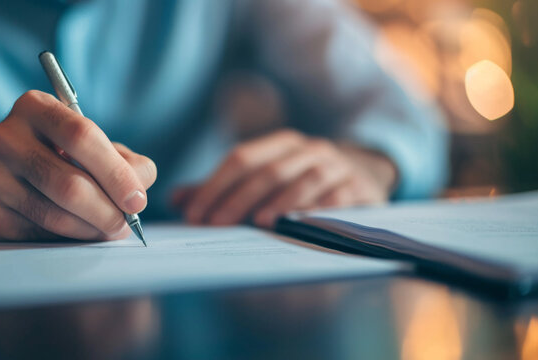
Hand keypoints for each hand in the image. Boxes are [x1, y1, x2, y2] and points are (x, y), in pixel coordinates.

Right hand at [0, 90, 156, 240]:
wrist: (3, 170)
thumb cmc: (59, 153)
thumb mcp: (93, 143)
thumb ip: (126, 161)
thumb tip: (139, 191)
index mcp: (35, 107)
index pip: (82, 136)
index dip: (116, 173)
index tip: (137, 200)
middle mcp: (5, 138)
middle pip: (69, 184)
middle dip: (108, 210)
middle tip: (126, 222)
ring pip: (55, 215)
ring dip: (92, 228)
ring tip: (110, 227)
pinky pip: (40, 234)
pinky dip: (70, 237)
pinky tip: (82, 230)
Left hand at [173, 129, 395, 227]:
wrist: (362, 176)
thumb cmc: (301, 182)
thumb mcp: (264, 179)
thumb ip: (222, 189)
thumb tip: (175, 198)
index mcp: (281, 144)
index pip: (241, 158)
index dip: (214, 185)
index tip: (194, 214)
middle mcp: (309, 149)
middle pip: (268, 171)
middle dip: (239, 198)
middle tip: (216, 224)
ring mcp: (337, 166)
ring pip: (305, 179)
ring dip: (280, 201)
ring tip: (258, 223)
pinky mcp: (360, 187)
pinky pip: (338, 196)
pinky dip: (318, 209)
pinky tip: (301, 224)